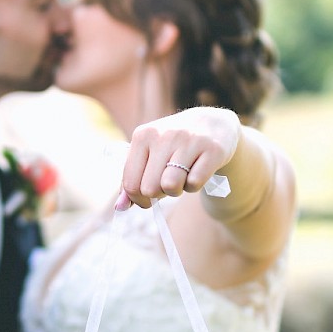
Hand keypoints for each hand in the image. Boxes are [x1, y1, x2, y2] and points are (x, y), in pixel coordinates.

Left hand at [118, 108, 240, 209]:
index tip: (147, 196)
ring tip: (181, 177)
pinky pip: (195, 184)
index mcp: (143, 135)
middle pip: (150, 189)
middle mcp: (165, 135)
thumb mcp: (148, 154)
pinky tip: (197, 171)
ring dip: (177, 190)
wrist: (211, 123)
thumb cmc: (172, 145)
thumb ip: (132, 180)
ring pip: (171, 186)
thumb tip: (120, 207)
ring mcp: (189, 141)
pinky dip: (195, 185)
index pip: (130, 183)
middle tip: (167, 182)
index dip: (138, 199)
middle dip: (158, 194)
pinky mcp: (212, 150)